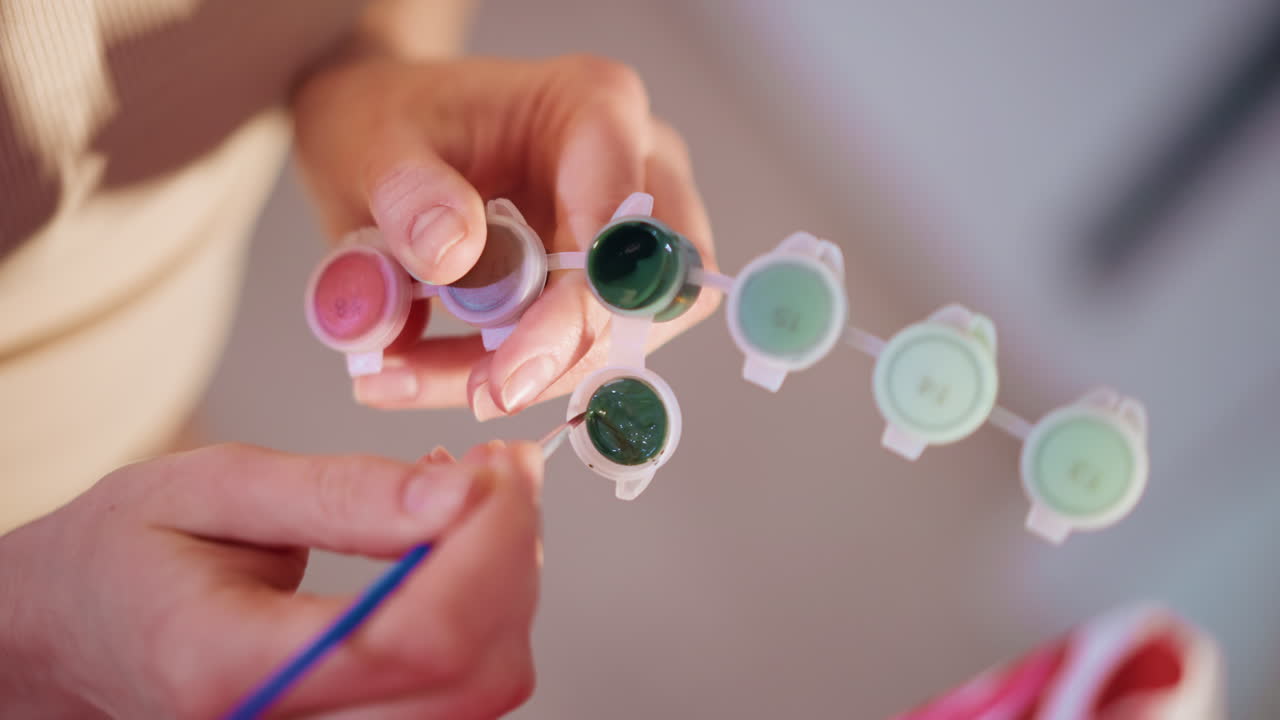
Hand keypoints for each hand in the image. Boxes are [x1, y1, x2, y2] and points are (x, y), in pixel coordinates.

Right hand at [0, 441, 542, 718]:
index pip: (413, 640)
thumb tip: (461, 495)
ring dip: (505, 581)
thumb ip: (340, 494)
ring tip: (468, 497)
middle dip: (513, 558)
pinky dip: (482, 610)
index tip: (501, 470)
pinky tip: (451, 547)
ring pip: (481, 687)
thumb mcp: (215, 486)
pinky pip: (459, 688)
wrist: (77, 626)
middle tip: (499, 469)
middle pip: (472, 676)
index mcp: (231, 667)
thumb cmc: (127, 552)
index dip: (489, 549)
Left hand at [292, 54, 719, 418]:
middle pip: (649, 296)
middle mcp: (641, 165)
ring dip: (528, 375)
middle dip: (564, 358)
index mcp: (597, 109)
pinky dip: (507, 372)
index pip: (621, 227)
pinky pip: (583, 348)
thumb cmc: (391, 120)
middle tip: (475, 397)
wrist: (388, 137)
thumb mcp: (373, 142)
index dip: (576, 313)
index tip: (510, 378)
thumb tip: (454, 256)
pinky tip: (420, 371)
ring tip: (406, 376)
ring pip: (622, 335)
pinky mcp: (610, 281)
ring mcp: (634, 230)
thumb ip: (406, 191)